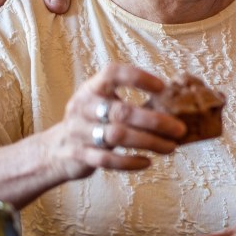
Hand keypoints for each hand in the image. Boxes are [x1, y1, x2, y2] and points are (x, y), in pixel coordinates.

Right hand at [48, 63, 186, 180]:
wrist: (56, 149)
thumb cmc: (91, 121)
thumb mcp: (102, 104)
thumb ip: (127, 101)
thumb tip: (172, 102)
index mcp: (91, 88)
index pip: (113, 74)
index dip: (137, 77)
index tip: (162, 87)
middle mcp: (83, 106)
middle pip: (121, 111)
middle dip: (154, 120)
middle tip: (179, 129)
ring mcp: (79, 131)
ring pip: (117, 136)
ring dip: (148, 142)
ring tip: (171, 147)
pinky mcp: (80, 155)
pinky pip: (107, 159)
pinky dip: (130, 161)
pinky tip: (147, 161)